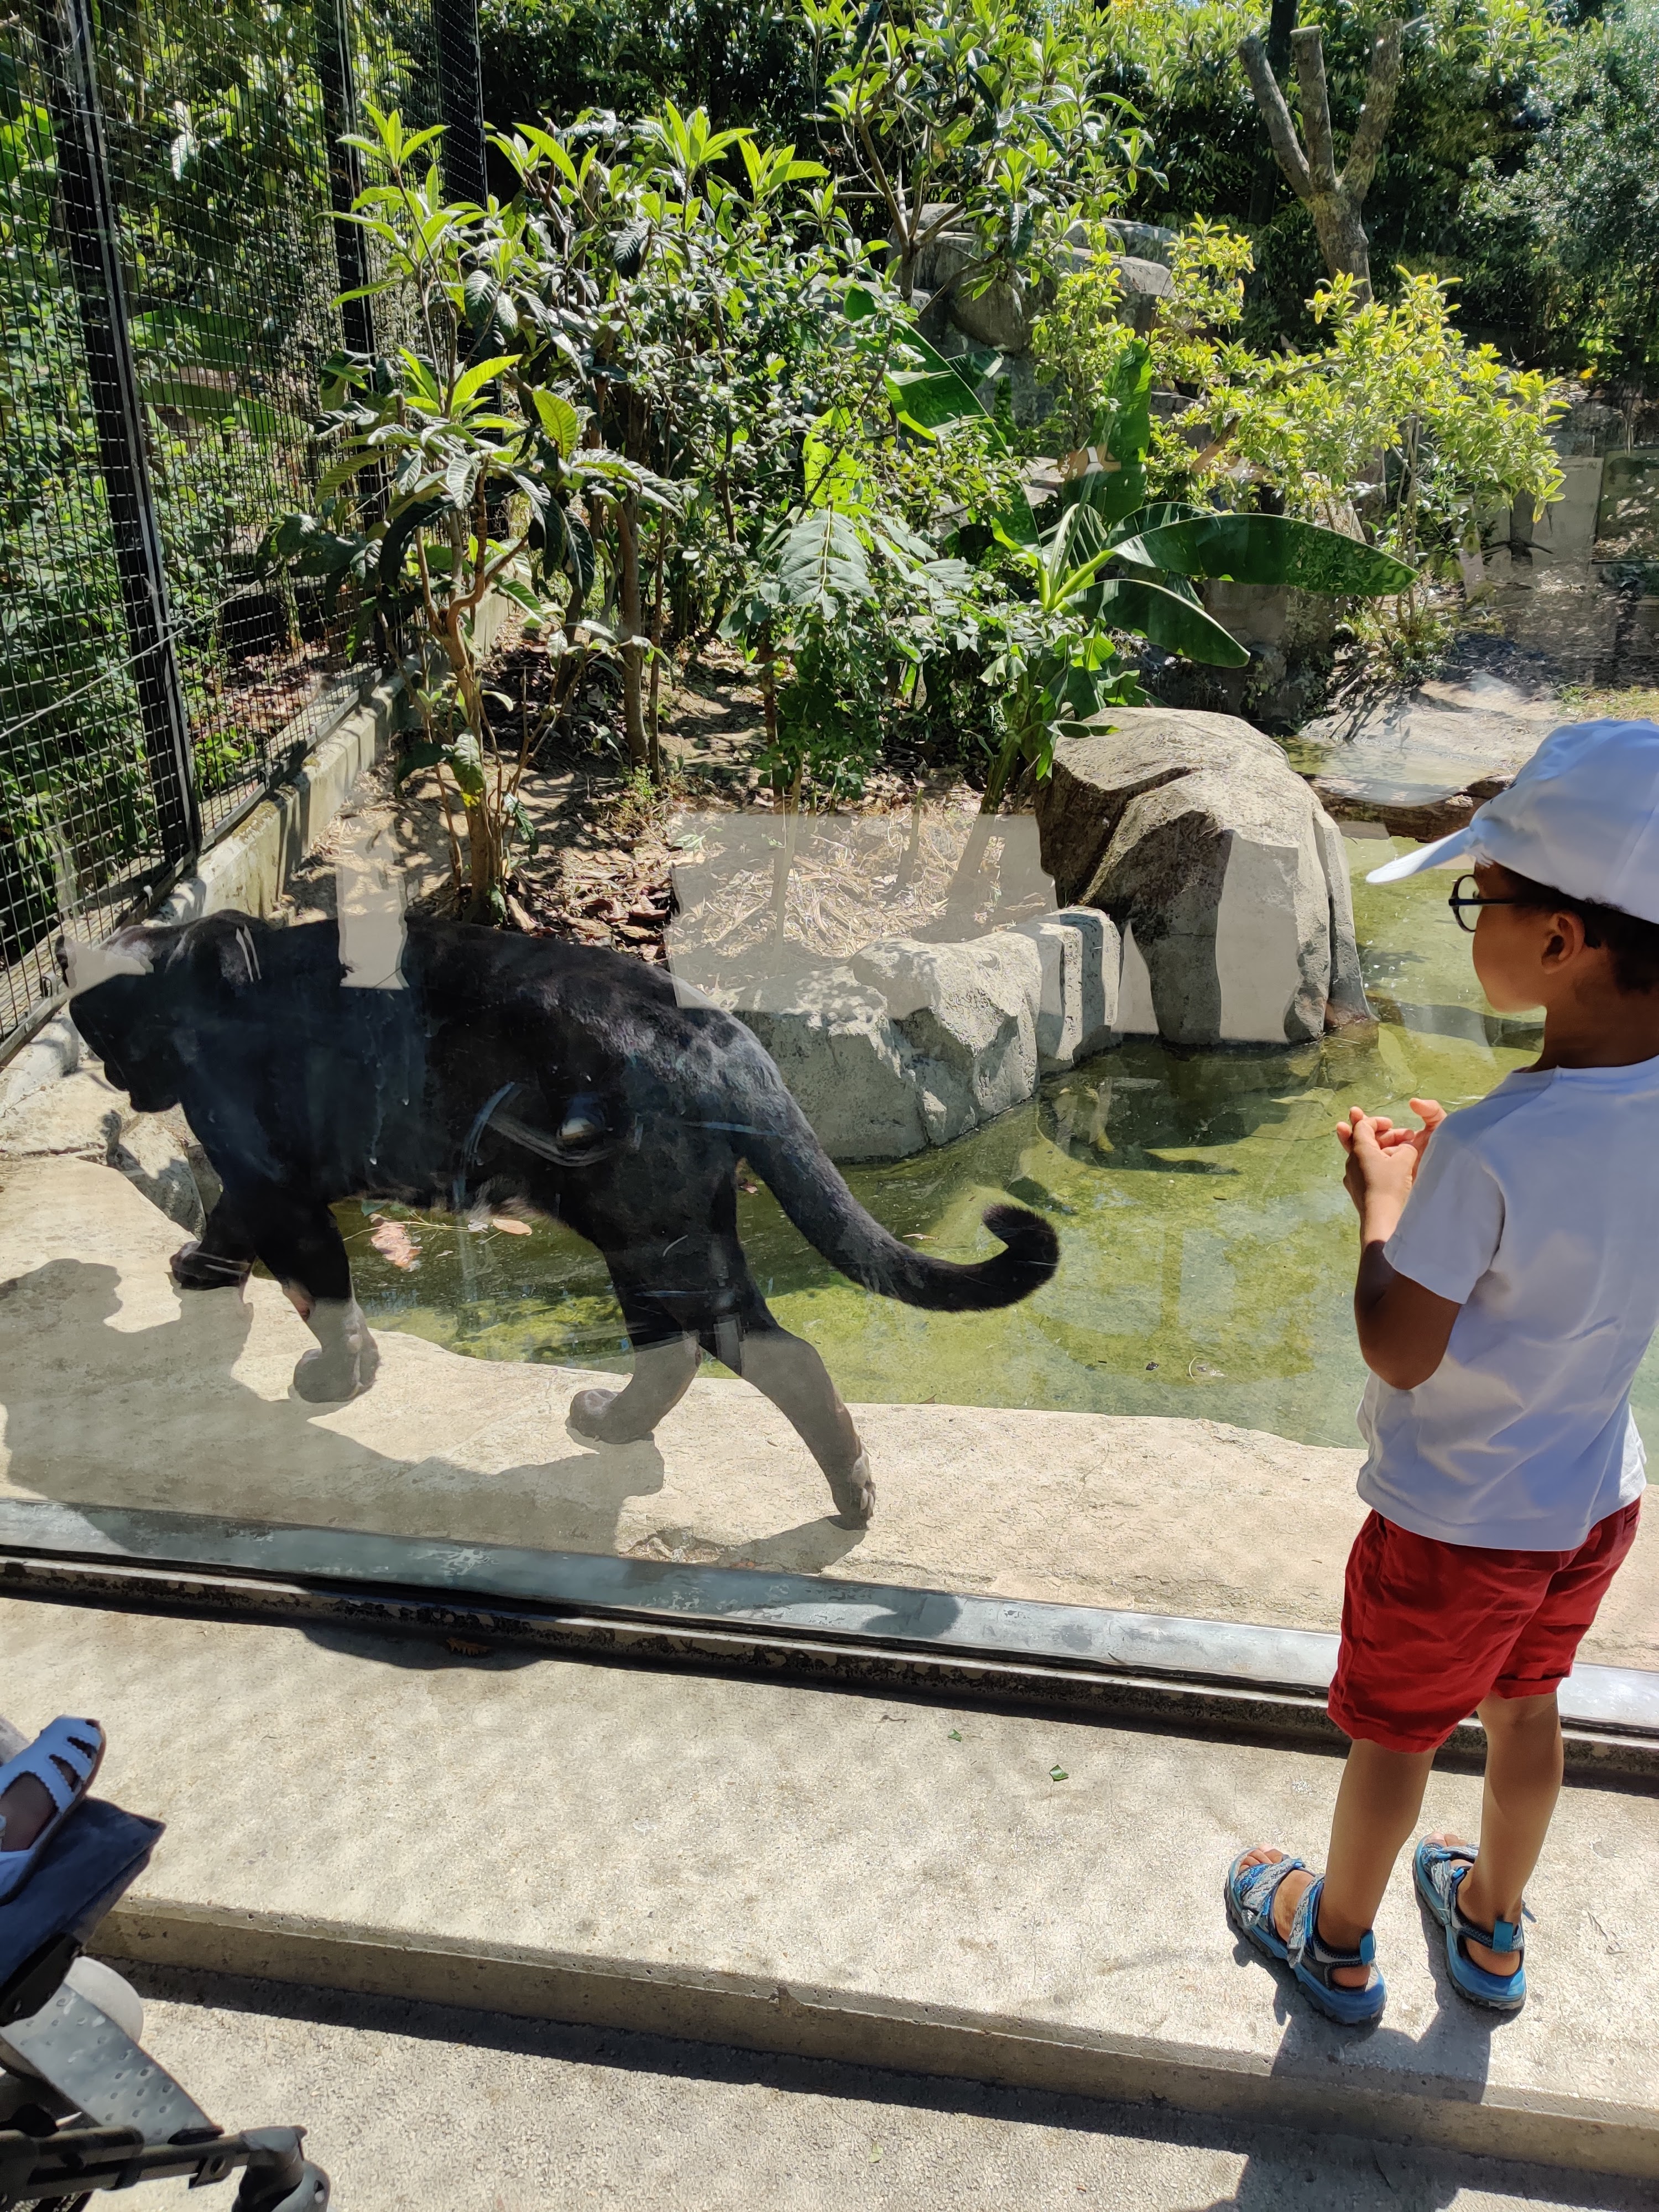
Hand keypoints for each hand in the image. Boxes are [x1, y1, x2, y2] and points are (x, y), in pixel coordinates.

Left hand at [1335, 1100, 1440, 1226]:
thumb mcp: (1404, 1160)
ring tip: (1403, 1153)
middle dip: (1385, 1135)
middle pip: (1365, 1140)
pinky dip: (1381, 1165)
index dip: (1378, 1121)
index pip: (1362, 1125)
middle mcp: (1351, 1162)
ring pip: (1368, 1157)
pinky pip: (1368, 1171)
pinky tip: (1395, 1171)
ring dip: (1385, 1151)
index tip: (1393, 1123)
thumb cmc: (1390, 1186)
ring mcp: (1353, 1177)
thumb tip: (1406, 1148)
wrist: (1381, 1220)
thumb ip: (1407, 1148)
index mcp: (1359, 1149)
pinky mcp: (1358, 1190)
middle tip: (1406, 1136)